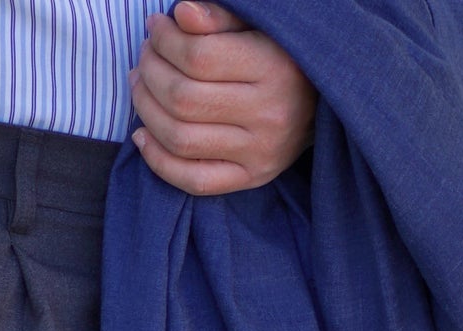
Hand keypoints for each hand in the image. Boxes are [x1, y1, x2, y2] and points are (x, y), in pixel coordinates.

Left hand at [130, 2, 315, 195]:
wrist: (322, 103)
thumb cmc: (281, 56)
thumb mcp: (258, 27)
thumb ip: (220, 19)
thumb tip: (180, 14)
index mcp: (273, 67)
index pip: (198, 57)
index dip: (165, 40)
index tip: (156, 28)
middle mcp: (268, 115)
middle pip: (183, 99)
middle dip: (151, 72)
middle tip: (144, 57)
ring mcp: (259, 153)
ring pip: (181, 139)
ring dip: (146, 111)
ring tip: (140, 86)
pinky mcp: (251, 179)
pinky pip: (194, 181)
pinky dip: (158, 161)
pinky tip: (142, 135)